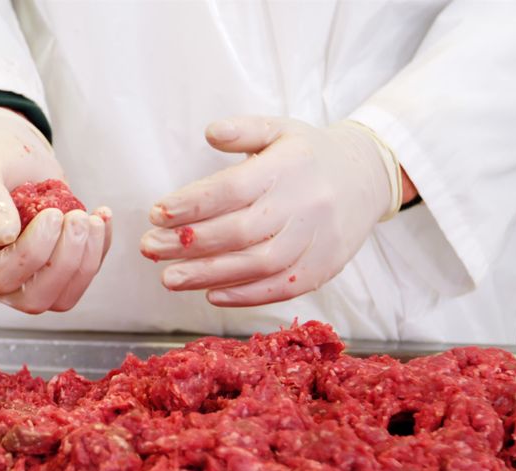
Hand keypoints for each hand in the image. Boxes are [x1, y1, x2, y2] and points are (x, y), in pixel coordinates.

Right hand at [0, 107, 112, 313]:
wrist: (13, 156)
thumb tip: (4, 235)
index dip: (32, 252)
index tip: (52, 214)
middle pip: (33, 298)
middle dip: (64, 261)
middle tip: (77, 217)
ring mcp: (22, 281)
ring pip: (60, 298)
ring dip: (85, 262)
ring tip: (91, 218)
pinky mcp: (51, 273)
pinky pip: (80, 280)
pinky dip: (97, 252)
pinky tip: (100, 218)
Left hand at [140, 116, 398, 305]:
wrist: (366, 178)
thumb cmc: (309, 155)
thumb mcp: (279, 129)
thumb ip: (243, 129)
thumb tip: (210, 131)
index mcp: (290, 166)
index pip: (233, 189)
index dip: (192, 204)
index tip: (156, 214)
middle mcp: (305, 204)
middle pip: (240, 231)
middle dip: (188, 244)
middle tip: (149, 248)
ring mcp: (317, 239)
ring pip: (258, 264)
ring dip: (209, 275)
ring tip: (169, 278)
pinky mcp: (324, 268)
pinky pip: (282, 287)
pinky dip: (245, 295)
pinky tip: (211, 294)